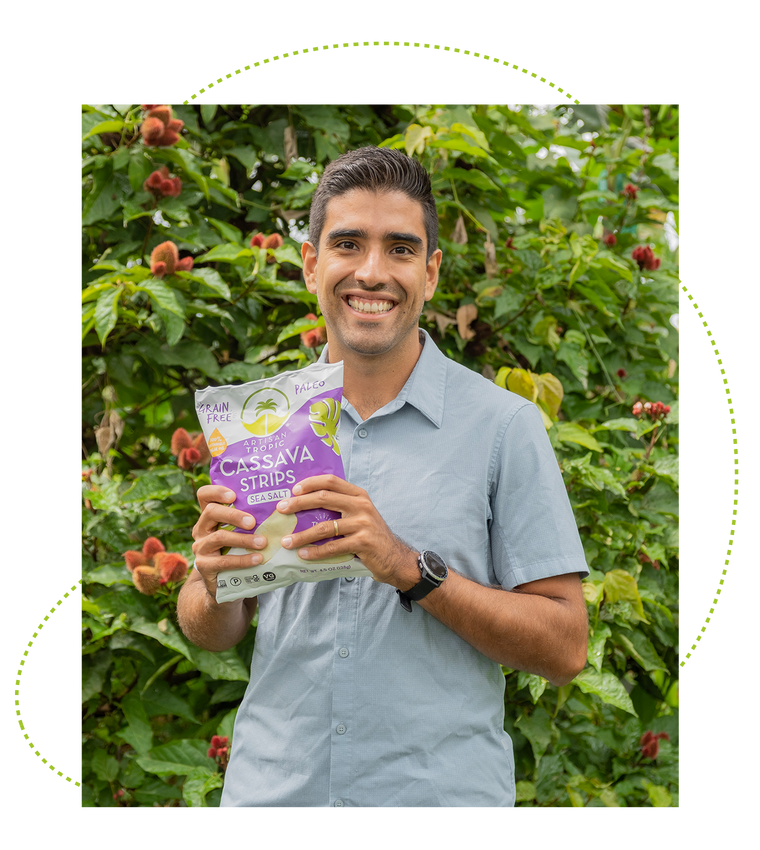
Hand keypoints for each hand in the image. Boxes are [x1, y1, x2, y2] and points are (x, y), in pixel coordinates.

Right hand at [191, 485, 268, 597]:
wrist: (226, 583)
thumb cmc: (239, 551)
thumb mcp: (241, 533)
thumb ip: (250, 519)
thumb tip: (282, 504)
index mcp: (209, 516)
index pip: (204, 495)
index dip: (216, 491)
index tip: (234, 495)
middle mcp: (201, 529)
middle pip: (211, 512)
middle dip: (233, 515)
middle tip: (253, 522)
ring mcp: (200, 548)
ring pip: (219, 537)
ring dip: (243, 539)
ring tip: (262, 542)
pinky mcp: (204, 566)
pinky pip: (224, 561)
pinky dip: (243, 559)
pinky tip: (258, 559)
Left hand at [275, 475, 417, 586]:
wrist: (395, 558)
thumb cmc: (371, 536)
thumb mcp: (360, 515)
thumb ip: (341, 507)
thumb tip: (305, 506)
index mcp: (358, 495)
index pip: (331, 481)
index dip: (310, 483)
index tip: (293, 490)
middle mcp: (361, 505)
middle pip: (324, 498)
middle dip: (299, 503)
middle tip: (281, 510)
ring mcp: (363, 524)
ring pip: (325, 527)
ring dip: (302, 535)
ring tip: (286, 541)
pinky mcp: (363, 542)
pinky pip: (333, 547)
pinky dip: (316, 552)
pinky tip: (304, 555)